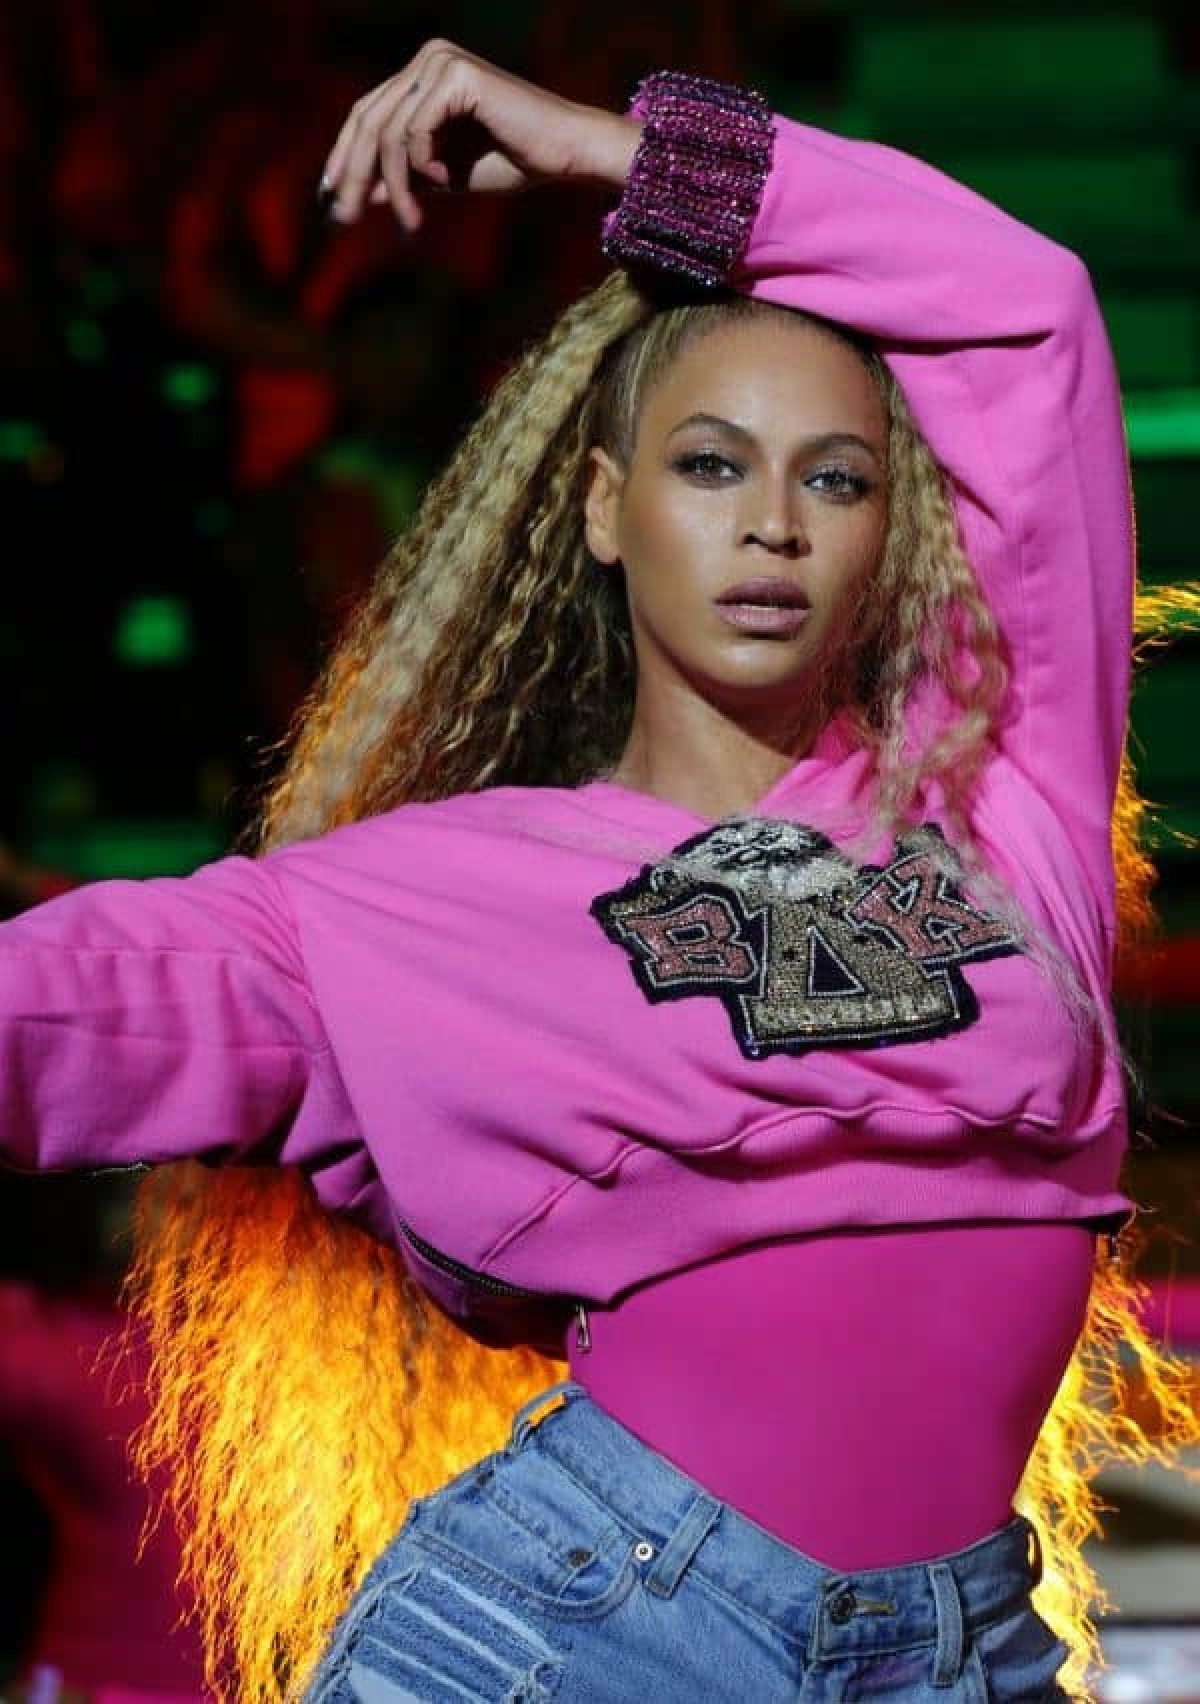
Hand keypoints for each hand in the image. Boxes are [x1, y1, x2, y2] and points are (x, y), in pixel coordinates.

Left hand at [319, 38, 639, 230]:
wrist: (563, 154)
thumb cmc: (512, 162)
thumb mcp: (442, 176)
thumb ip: (403, 178)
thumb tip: (359, 193)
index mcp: (422, 75)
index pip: (366, 113)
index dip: (343, 156)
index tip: (328, 197)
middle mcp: (428, 59)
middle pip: (369, 120)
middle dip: (353, 174)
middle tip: (344, 219)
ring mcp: (440, 62)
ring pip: (390, 132)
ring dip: (394, 186)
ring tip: (410, 223)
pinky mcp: (456, 75)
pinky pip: (416, 129)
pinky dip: (423, 165)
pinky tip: (444, 181)